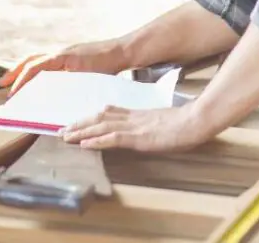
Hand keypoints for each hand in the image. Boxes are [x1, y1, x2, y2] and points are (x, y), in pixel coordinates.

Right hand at [0, 39, 127, 95]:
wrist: (122, 51)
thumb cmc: (108, 63)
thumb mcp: (88, 78)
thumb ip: (69, 85)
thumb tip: (53, 97)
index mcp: (61, 57)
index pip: (34, 67)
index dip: (21, 81)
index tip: (13, 93)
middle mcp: (60, 53)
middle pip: (30, 60)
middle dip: (15, 72)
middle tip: (2, 83)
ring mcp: (65, 54)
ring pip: (38, 60)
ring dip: (24, 70)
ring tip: (14, 82)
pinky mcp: (70, 58)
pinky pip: (48, 63)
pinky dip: (38, 70)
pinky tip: (38, 80)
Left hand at [59, 104, 213, 151]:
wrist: (197, 120)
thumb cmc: (185, 123)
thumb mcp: (162, 122)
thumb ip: (149, 124)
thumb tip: (142, 129)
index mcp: (137, 114)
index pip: (108, 113)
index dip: (90, 117)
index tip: (76, 122)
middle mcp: (132, 118)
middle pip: (99, 118)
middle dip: (79, 124)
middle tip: (61, 130)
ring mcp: (135, 126)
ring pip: (101, 126)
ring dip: (82, 132)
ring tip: (66, 137)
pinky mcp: (140, 137)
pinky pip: (114, 138)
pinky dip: (97, 141)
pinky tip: (85, 144)